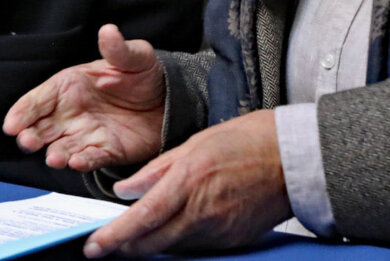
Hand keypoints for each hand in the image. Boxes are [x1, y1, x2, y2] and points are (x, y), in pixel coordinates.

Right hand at [4, 23, 164, 170]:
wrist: (170, 99)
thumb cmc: (145, 74)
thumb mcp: (135, 57)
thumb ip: (119, 48)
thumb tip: (108, 31)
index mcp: (70, 86)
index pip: (38, 99)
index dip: (22, 111)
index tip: (12, 124)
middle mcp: (71, 112)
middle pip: (42, 127)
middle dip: (31, 135)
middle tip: (27, 141)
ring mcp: (86, 134)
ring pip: (62, 146)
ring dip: (56, 153)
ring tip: (54, 157)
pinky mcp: (106, 151)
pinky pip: (90, 158)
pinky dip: (82, 162)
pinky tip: (76, 162)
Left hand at [82, 110, 290, 256]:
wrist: (295, 158)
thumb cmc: (249, 140)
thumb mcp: (196, 143)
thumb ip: (157, 169)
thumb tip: (126, 190)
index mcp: (189, 179)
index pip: (142, 218)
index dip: (114, 237)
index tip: (94, 247)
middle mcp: (202, 210)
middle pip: (153, 243)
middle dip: (127, 248)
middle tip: (108, 246)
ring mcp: (219, 229)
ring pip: (174, 247)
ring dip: (153, 243)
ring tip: (139, 233)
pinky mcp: (233, 240)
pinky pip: (198, 246)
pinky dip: (181, 240)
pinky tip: (176, 227)